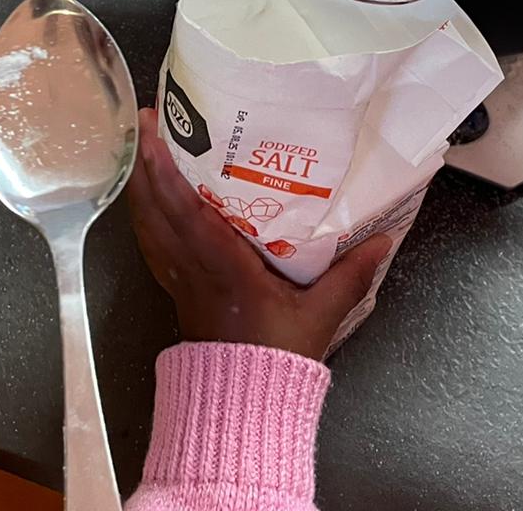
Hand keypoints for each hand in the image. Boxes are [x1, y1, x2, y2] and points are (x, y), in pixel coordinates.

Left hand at [129, 107, 390, 358]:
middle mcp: (192, 269)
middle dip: (144, 163)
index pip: (188, 216)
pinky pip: (151, 243)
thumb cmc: (277, 357)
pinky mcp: (174, 288)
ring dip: (140, 183)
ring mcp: (177, 280)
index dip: (167, 175)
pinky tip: (147, 194)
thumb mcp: (320, 315)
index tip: (156, 136)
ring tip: (142, 143)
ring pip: (147, 225)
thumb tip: (382, 239)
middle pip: (155, 212)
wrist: (243, 403)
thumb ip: (350, 274)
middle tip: (147, 119)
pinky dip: (145, 212)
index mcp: (224, 269)